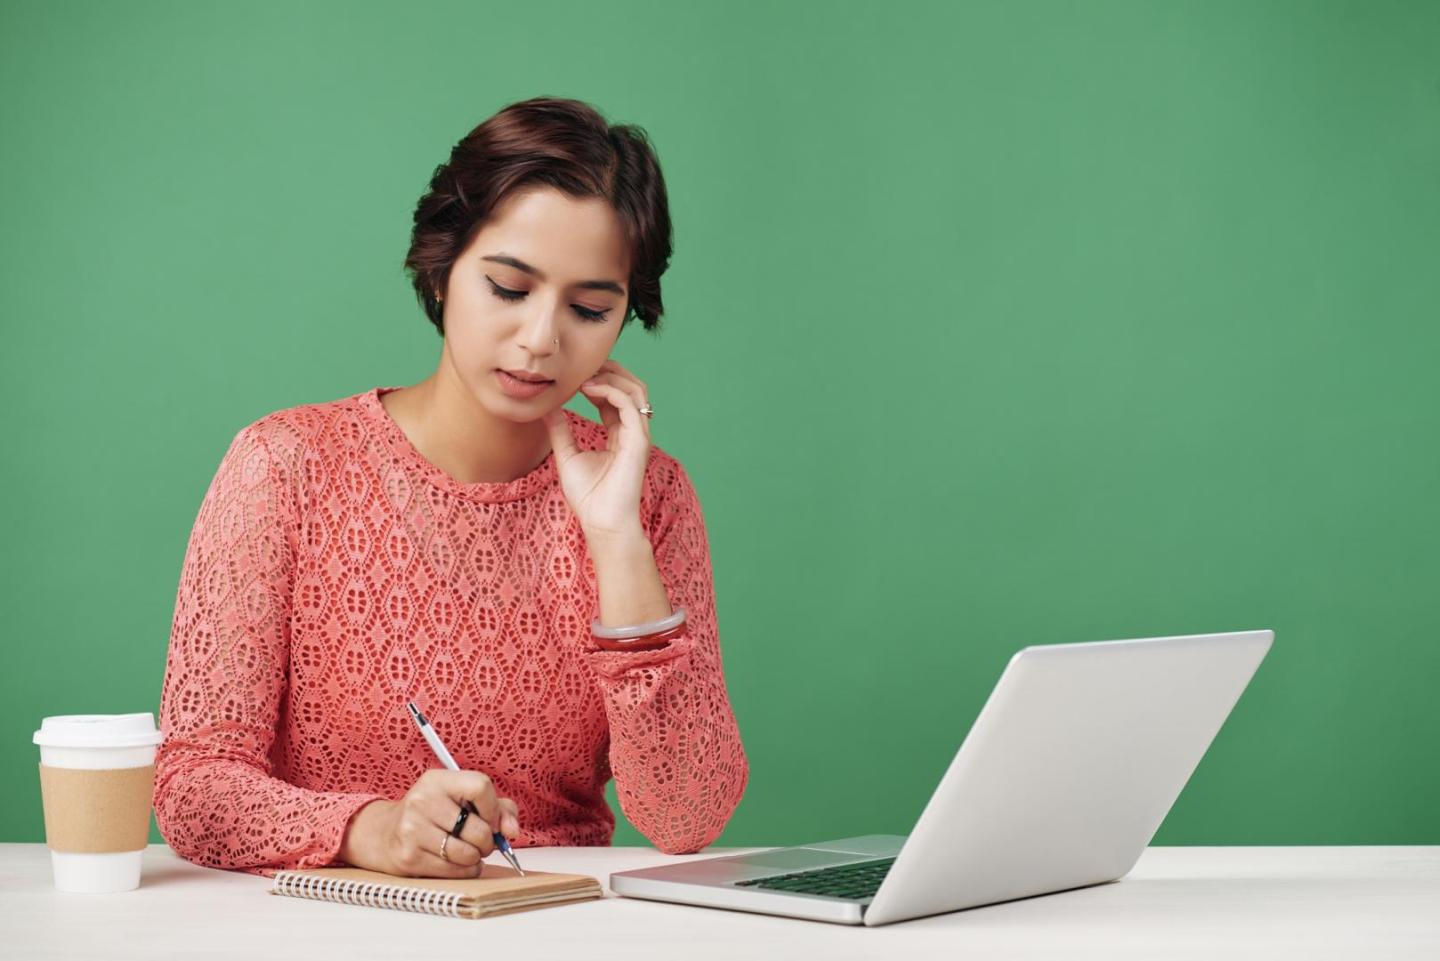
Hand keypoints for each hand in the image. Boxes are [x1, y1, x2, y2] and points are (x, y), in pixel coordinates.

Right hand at [338, 768, 520, 877]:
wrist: (385, 834)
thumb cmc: (434, 814)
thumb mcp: (462, 799)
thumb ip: (498, 808)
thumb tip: (512, 831)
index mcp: (437, 780)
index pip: (481, 786)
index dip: (494, 809)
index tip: (491, 820)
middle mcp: (422, 801)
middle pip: (479, 829)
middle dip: (487, 841)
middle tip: (480, 840)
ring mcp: (413, 830)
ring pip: (469, 854)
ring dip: (475, 858)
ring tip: (465, 850)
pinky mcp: (410, 857)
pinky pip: (456, 871)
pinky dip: (464, 870)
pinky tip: (454, 861)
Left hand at [543, 358, 652, 541]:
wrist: (602, 523)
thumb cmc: (589, 497)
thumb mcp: (567, 456)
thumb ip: (560, 431)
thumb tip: (547, 408)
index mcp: (620, 434)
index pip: (615, 397)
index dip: (598, 381)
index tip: (574, 376)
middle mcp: (633, 431)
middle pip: (631, 387)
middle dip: (610, 370)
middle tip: (583, 364)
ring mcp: (639, 435)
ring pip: (636, 390)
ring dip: (612, 376)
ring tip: (586, 375)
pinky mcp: (638, 441)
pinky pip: (629, 405)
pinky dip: (610, 391)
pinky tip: (588, 389)